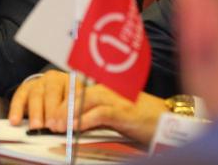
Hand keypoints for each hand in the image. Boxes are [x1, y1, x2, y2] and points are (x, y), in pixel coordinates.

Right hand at [8, 70, 73, 128]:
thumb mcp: (75, 106)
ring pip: (36, 95)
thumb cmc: (66, 104)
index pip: (71, 93)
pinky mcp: (24, 88)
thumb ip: (74, 115)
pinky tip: (15, 121)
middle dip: (51, 111)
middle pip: (52, 92)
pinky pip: (19, 98)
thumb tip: (72, 127)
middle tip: (51, 126)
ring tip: (36, 127)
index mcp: (71, 82)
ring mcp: (38, 82)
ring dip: (36, 113)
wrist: (51, 91)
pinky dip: (16, 110)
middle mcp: (54, 79)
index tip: (66, 125)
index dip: (68, 110)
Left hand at [48, 85, 167, 144]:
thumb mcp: (116, 116)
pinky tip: (75, 127)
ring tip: (56, 125)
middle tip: (48, 121)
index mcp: (106, 90)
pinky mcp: (124, 112)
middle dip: (60, 108)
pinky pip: (100, 113)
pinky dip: (85, 120)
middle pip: (78, 94)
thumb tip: (77, 124)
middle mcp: (109, 91)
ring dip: (68, 114)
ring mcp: (117, 100)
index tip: (49, 113)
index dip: (62, 102)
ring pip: (85, 101)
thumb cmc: (144, 119)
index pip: (78, 92)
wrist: (169, 120)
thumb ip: (98, 116)